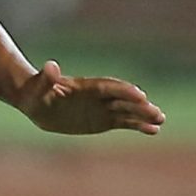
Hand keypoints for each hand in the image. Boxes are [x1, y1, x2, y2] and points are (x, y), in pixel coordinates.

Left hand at [13, 59, 164, 135]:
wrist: (36, 102)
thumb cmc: (35, 92)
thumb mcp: (37, 86)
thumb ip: (47, 77)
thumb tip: (50, 65)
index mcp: (84, 86)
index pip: (107, 87)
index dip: (123, 91)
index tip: (140, 95)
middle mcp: (97, 96)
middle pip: (121, 99)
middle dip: (138, 105)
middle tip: (157, 112)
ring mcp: (102, 107)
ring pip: (126, 111)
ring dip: (143, 115)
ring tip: (160, 120)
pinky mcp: (103, 119)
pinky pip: (123, 122)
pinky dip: (138, 125)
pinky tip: (153, 130)